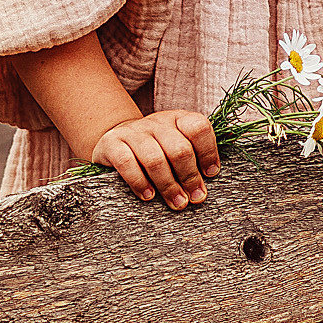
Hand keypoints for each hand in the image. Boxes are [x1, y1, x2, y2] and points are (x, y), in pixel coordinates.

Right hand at [89, 109, 220, 205]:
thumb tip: (210, 177)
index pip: (198, 127)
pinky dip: (140, 183)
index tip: (211, 174)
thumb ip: (194, 155)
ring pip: (154, 159)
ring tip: (177, 203)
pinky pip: (127, 163)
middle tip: (195, 197)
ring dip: (168, 185)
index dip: (208, 152)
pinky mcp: (112, 144)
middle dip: (190, 177)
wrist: (115, 140)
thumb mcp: (176, 144)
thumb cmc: (155, 149)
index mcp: (177, 119)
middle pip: (179, 149)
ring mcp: (133, 131)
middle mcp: (157, 122)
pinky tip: (148, 196)